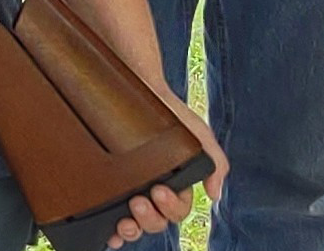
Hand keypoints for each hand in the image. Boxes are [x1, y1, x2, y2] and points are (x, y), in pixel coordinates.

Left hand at [104, 88, 225, 246]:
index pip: (177, 211)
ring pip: (136, 226)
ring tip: (124, 220)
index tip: (158, 190)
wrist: (139, 88)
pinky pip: (110, 220)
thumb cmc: (171, 113)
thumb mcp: (199, 136)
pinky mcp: (111, 188)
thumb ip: (214, 164)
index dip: (170, 208)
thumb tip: (214, 194)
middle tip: (137, 202)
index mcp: (176, 186)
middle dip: (149, 219)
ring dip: (132, 230)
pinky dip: (113, 233)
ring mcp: (131, 191)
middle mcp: (154, 193)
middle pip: (156, 223)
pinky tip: (110, 234)